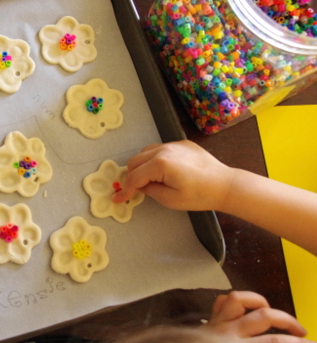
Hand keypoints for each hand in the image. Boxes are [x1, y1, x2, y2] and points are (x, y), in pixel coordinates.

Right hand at [112, 140, 233, 210]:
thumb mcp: (170, 199)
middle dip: (132, 176)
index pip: (134, 177)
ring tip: (149, 180)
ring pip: (145, 152)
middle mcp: (163, 149)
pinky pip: (160, 149)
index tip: (117, 199)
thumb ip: (149, 190)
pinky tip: (164, 171)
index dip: (125, 190)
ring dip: (142, 166)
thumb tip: (139, 186)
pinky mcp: (182, 144)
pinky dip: (155, 159)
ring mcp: (173, 144)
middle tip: (134, 190)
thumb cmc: (199, 195)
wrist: (225, 185)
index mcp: (160, 164)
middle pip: (135, 161)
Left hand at [205, 291, 316, 342]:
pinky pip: (222, 301)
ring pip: (239, 299)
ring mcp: (216, 324)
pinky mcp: (210, 321)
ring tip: (272, 312)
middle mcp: (226, 333)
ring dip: (259, 302)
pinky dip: (237, 301)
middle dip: (288, 321)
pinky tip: (247, 308)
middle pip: (263, 317)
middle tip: (301, 331)